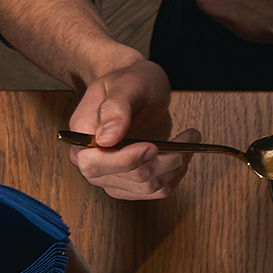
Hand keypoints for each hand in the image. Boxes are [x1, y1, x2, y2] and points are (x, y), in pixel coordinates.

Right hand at [68, 57, 200, 199]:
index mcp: (82, 136)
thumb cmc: (128, 81)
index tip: (152, 147)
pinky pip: (158, 190)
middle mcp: (93, 162)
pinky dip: (177, 174)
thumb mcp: (125, 85)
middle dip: (164, 159)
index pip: (94, 163)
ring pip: (149, 186)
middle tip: (189, 135)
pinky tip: (184, 154)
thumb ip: (115, 109)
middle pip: (130, 176)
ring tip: (190, 139)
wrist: (138, 89)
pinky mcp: (134, 183)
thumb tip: (106, 138)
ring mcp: (113, 176)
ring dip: (177, 165)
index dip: (125, 160)